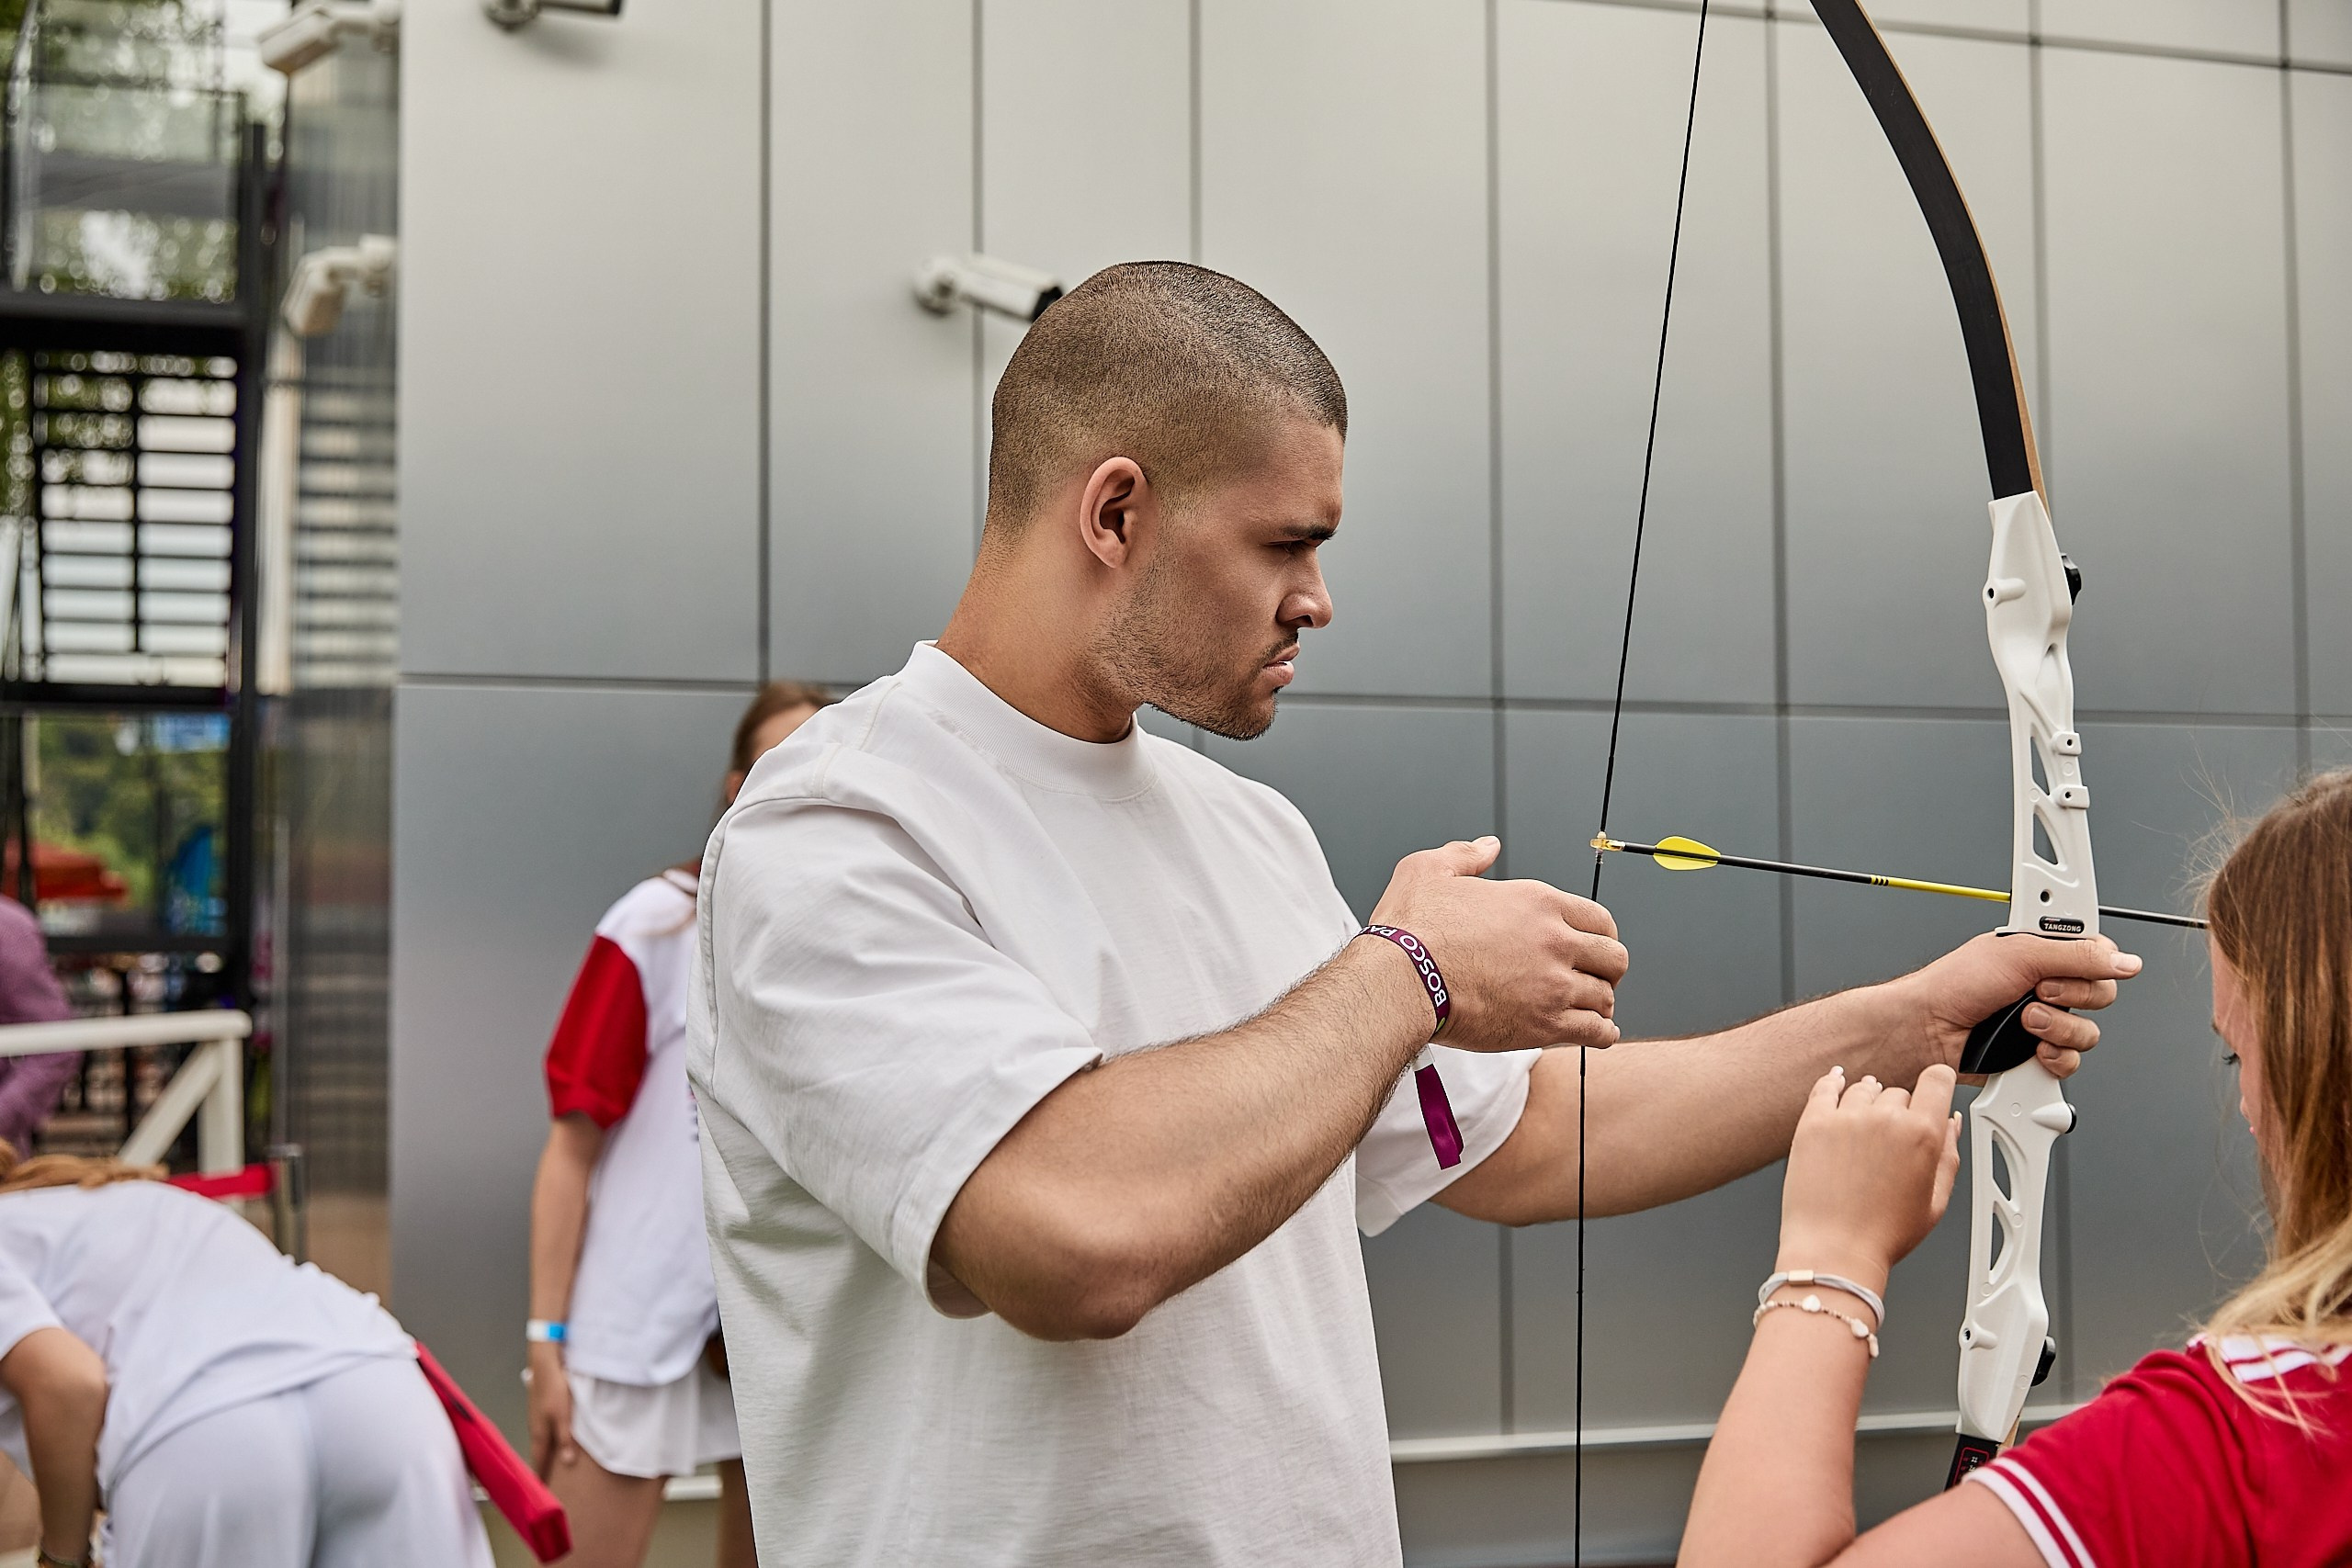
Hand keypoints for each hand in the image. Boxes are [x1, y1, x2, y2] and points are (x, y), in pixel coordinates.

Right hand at [525, 1343, 575, 1477]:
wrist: (544, 1365)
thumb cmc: (554, 1390)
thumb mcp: (563, 1417)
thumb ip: (564, 1440)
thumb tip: (566, 1462)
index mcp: (539, 1434)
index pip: (538, 1461)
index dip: (539, 1477)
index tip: (539, 1494)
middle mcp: (535, 1428)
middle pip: (538, 1453)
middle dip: (540, 1468)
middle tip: (544, 1484)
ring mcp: (536, 1418)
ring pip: (540, 1442)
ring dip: (543, 1454)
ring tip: (548, 1466)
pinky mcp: (540, 1409)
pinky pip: (542, 1431)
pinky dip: (546, 1441)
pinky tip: (551, 1440)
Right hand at [1367, 836, 1627, 1052]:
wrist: (1401, 980)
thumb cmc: (1411, 930)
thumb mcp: (1429, 870)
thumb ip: (1466, 855)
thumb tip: (1488, 846)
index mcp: (1536, 902)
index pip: (1599, 918)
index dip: (1601, 934)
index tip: (1592, 945)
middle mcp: (1554, 941)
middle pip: (1614, 957)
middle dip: (1607, 968)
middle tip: (1593, 976)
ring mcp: (1553, 985)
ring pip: (1606, 997)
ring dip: (1600, 1002)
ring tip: (1590, 1007)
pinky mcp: (1544, 1025)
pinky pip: (1595, 1032)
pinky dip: (1600, 1034)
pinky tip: (1595, 1033)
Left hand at [1778, 1064, 1961, 1289]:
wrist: (1833, 1250)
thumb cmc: (1883, 1234)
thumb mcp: (1935, 1202)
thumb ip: (1949, 1155)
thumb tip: (1952, 1123)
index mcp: (1921, 1134)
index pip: (1937, 1079)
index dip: (1938, 1082)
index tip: (1934, 1086)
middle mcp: (1884, 1119)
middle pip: (1899, 1092)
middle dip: (1900, 1112)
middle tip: (1891, 1144)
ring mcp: (1845, 1118)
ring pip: (1864, 1089)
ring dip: (1868, 1102)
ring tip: (1864, 1129)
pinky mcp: (1813, 1123)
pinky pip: (1825, 1087)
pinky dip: (1833, 1082)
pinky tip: (1836, 1081)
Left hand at [1893, 931, 2140, 1081]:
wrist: (1928, 1030)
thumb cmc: (1955, 985)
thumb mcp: (2019, 955)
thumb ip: (2076, 955)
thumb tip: (2125, 961)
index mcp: (2046, 953)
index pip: (2099, 951)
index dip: (2097, 957)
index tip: (2079, 961)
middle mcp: (2050, 986)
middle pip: (2101, 994)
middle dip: (2074, 996)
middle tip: (2038, 991)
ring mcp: (2045, 1022)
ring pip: (2088, 1033)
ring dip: (2058, 1029)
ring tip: (2024, 1022)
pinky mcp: (2038, 1054)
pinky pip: (2071, 1061)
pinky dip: (2054, 1057)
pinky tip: (2031, 1050)